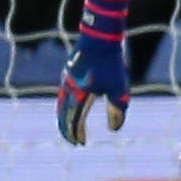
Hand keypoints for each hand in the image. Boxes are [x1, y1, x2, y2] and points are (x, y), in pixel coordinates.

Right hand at [56, 0, 128, 145]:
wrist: (100, 37)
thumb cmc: (111, 63)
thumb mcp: (119, 89)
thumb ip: (117, 110)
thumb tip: (114, 129)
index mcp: (78, 95)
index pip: (73, 120)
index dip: (76, 133)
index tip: (81, 143)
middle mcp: (68, 88)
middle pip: (63, 114)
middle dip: (67, 128)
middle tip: (73, 139)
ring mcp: (66, 79)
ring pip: (60, 103)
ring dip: (64, 117)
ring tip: (69, 126)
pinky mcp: (68, 71)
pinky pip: (62, 93)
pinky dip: (64, 104)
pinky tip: (70, 105)